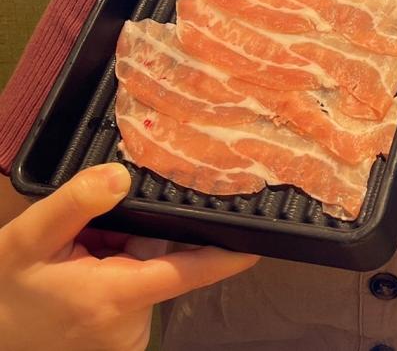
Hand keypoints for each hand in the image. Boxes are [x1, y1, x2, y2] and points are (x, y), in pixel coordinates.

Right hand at [0, 162, 259, 350]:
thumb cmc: (5, 291)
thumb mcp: (26, 239)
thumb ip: (74, 203)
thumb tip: (120, 174)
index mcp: (115, 297)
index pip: (190, 273)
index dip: (228, 256)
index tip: (259, 239)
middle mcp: (130, 323)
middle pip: (167, 261)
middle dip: (147, 234)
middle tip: (103, 226)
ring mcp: (126, 334)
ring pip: (150, 271)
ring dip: (130, 252)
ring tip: (85, 248)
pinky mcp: (121, 335)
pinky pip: (137, 286)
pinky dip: (121, 268)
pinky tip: (88, 263)